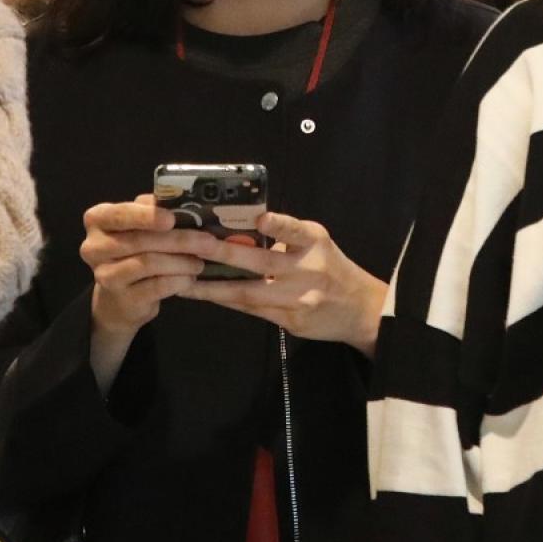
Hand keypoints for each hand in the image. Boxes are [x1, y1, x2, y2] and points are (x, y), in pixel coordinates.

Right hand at [83, 196, 215, 337]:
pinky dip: (177, 281)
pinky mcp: (123, 299)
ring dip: (181, 262)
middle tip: (207, 241)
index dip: (146, 216)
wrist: (119, 298)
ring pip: (148, 264)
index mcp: (98, 220)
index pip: (119, 214)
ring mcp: (105, 275)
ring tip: (200, 262)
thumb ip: (152, 210)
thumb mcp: (137, 226)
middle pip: (139, 240)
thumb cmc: (133, 252)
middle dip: (178, 240)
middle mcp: (94, 247)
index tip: (171, 218)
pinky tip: (190, 278)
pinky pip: (155, 287)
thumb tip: (181, 199)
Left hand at [183, 214, 387, 357]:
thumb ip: (284, 235)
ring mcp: (298, 299)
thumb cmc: (330, 267)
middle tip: (193, 246)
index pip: (295, 231)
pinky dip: (226, 301)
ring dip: (213, 287)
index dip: (278, 225)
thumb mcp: (315, 243)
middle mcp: (307, 270)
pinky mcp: (290, 321)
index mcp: (314, 242)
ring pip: (249, 293)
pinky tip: (203, 296)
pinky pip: (251, 310)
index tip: (259, 220)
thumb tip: (237, 226)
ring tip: (183, 281)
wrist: (360, 310)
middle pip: (261, 263)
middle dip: (223, 255)